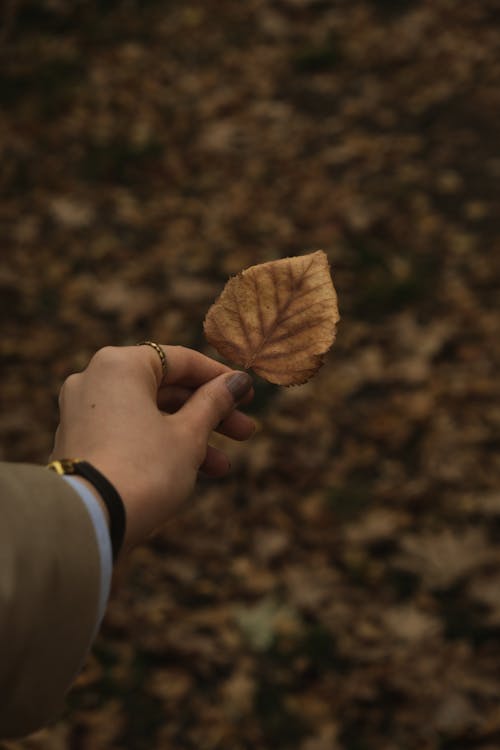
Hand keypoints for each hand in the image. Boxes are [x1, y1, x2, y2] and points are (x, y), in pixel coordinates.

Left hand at [51, 345, 254, 549]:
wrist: (89, 523)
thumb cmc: (144, 470)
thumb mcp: (189, 435)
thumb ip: (215, 403)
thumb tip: (238, 381)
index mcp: (120, 365)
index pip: (180, 360)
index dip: (219, 377)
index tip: (247, 393)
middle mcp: (95, 380)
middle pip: (164, 389)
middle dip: (208, 413)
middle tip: (244, 431)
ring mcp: (82, 413)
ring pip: (149, 414)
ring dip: (189, 436)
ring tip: (222, 467)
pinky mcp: (80, 443)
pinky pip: (129, 433)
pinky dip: (160, 446)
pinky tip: (191, 474)